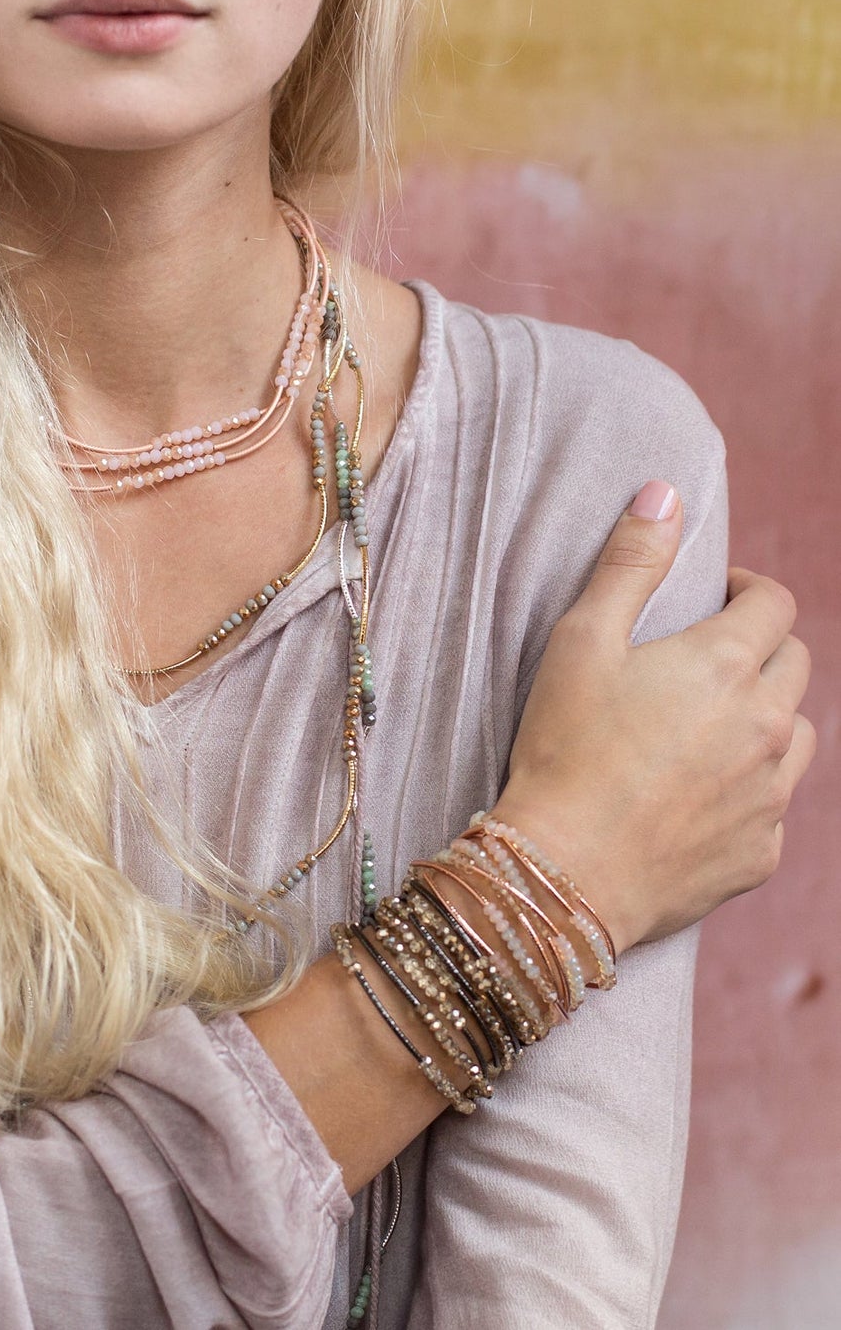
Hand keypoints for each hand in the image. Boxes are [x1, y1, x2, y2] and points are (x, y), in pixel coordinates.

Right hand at [493, 484, 814, 953]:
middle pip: (796, 664)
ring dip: (768, 718)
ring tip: (709, 727)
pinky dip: (749, 787)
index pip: (775, 603)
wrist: (564, 871)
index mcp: (728, 665)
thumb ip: (630, 563)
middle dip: (761, 649)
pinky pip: (775, 804)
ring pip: (799, 735)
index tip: (718, 597)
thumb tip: (665, 492)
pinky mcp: (763, 851)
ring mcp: (773, 793)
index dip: (749, 590)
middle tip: (705, 660)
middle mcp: (770, 725)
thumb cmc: (563, 749)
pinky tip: (696, 794)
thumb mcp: (581, 641)